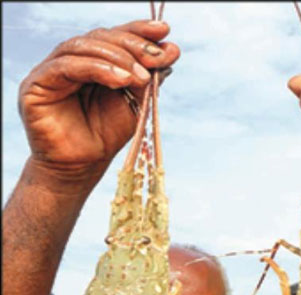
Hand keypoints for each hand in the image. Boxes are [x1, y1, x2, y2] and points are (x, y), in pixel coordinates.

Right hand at [18, 20, 179, 189]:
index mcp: (93, 60)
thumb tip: (172, 49)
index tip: (164, 30)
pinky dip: (97, 69)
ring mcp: (51, 70)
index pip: (114, 35)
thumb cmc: (105, 135)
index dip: (138, 30)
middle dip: (133, 45)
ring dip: (118, 58)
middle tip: (157, 56)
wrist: (81, 167)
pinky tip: (121, 80)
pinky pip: (66, 66)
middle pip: (100, 37)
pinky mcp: (37, 83)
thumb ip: (148, 77)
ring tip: (141, 76)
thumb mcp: (135, 102)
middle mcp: (70, 60)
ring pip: (83, 46)